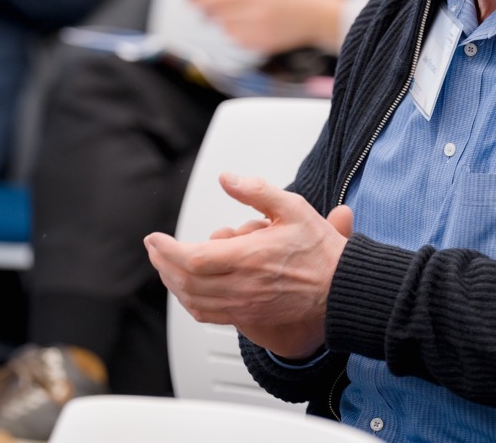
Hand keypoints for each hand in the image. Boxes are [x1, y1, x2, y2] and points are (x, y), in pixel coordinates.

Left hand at [145, 173, 353, 359]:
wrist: (340, 288)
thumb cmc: (320, 250)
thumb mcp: (293, 207)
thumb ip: (256, 192)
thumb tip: (227, 179)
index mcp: (249, 257)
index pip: (192, 258)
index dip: (167, 250)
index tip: (155, 238)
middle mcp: (241, 286)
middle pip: (186, 281)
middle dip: (163, 263)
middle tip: (155, 248)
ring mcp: (243, 305)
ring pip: (193, 300)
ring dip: (173, 283)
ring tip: (166, 266)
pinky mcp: (247, 317)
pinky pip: (207, 314)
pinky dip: (189, 301)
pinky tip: (188, 290)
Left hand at [191, 0, 347, 53]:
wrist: (320, 17)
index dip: (199, 0)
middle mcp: (253, 15)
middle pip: (218, 17)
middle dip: (212, 11)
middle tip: (212, 7)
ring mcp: (257, 33)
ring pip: (227, 30)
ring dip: (228, 22)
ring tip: (246, 14)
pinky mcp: (262, 45)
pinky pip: (239, 40)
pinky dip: (240, 33)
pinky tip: (254, 25)